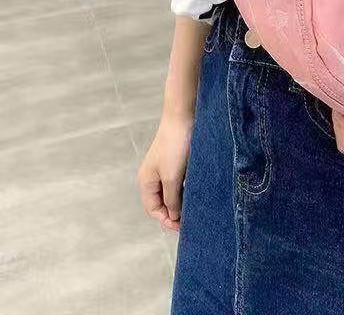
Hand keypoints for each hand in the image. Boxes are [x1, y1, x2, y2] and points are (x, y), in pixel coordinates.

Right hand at [137, 113, 193, 230]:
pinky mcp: (177, 160)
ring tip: (194, 208)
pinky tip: (196, 192)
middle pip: (161, 202)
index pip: (153, 209)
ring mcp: (164, 167)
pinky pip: (179, 181)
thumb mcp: (172, 177)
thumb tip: (173, 216)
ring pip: (171, 192)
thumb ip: (171, 198)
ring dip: (181, 201)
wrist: (184, 117)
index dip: (166, 220)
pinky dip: (185, 189)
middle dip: (173, 213)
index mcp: (146, 181)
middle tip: (190, 220)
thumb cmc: (175, 146)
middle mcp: (153, 176)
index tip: (182, 226)